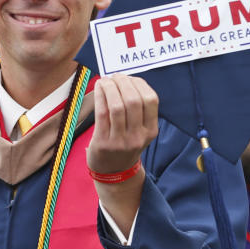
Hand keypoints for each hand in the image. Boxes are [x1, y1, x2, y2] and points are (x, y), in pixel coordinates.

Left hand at [88, 75, 158, 236]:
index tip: (129, 77)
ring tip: (105, 80)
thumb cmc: (125, 144)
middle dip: (123, 82)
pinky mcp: (103, 142)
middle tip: (115, 76)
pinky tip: (99, 88)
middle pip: (134, 101)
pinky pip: (102, 113)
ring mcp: (121, 141)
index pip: (151, 100)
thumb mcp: (139, 131)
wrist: (113, 172)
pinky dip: (100, 96)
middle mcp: (138, 136)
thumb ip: (138, 110)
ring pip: (117, 106)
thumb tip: (126, 79)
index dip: (139, 84)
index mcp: (151, 131)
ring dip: (110, 88)